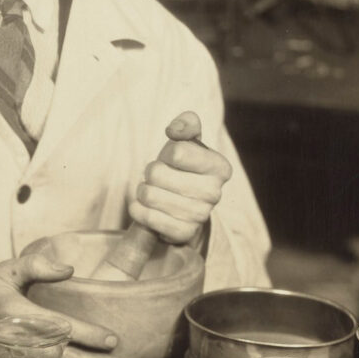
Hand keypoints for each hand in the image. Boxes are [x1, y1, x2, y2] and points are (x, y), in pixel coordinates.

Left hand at [128, 110, 231, 244]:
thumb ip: (186, 124)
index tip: (172, 160)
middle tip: (159, 178)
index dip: (166, 154)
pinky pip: (148, 218)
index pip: (177, 151)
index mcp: (220, 167)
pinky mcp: (183, 233)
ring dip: (143, 191)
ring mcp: (199, 216)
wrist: (181, 202)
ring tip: (154, 191)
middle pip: (156, 173)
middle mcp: (214, 193)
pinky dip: (138, 210)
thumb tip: (175, 130)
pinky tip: (145, 206)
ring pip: (149, 195)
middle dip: (151, 172)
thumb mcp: (186, 140)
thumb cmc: (182, 166)